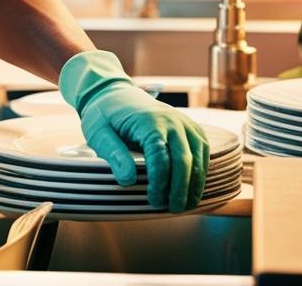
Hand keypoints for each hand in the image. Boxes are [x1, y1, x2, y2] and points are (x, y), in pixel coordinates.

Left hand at [59, 51, 209, 211]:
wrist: (113, 92)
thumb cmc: (105, 115)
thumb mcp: (99, 133)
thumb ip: (114, 155)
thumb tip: (128, 181)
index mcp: (149, 121)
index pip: (160, 156)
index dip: (160, 182)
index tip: (154, 201)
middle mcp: (172, 120)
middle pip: (184, 159)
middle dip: (181, 188)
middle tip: (174, 209)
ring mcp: (184, 122)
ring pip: (198, 156)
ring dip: (195, 183)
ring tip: (186, 205)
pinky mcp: (190, 127)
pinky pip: (202, 150)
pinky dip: (201, 171)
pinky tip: (193, 188)